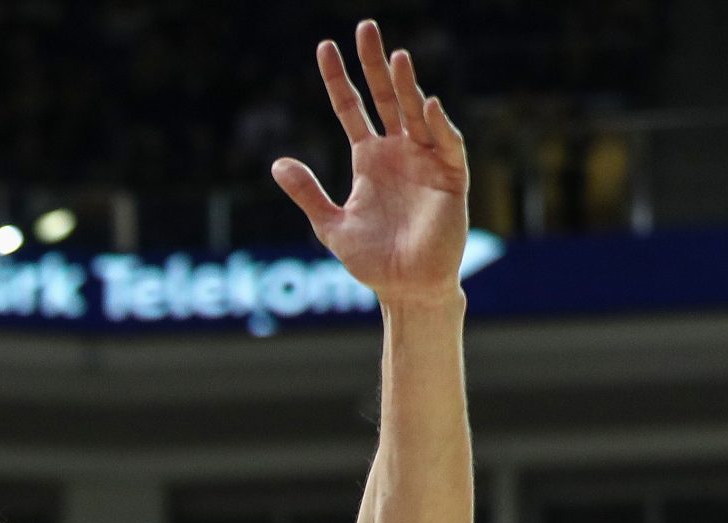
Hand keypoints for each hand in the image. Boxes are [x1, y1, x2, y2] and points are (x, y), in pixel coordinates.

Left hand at [273, 19, 468, 307]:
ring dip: (406, 85)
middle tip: (365, 27)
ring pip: (415, 113)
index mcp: (369, 159)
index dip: (338, 78)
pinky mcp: (451, 178)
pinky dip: (437, 125)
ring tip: (395, 56)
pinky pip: (446, 144)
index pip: (351, 107)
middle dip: (375, 63)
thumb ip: (307, 194)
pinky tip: (424, 105)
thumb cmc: (373, 260)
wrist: (407, 289)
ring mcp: (426, 161)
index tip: (325, 46)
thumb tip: (276, 164)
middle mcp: (399, 152)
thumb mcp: (331, 226)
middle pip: (385, 97)